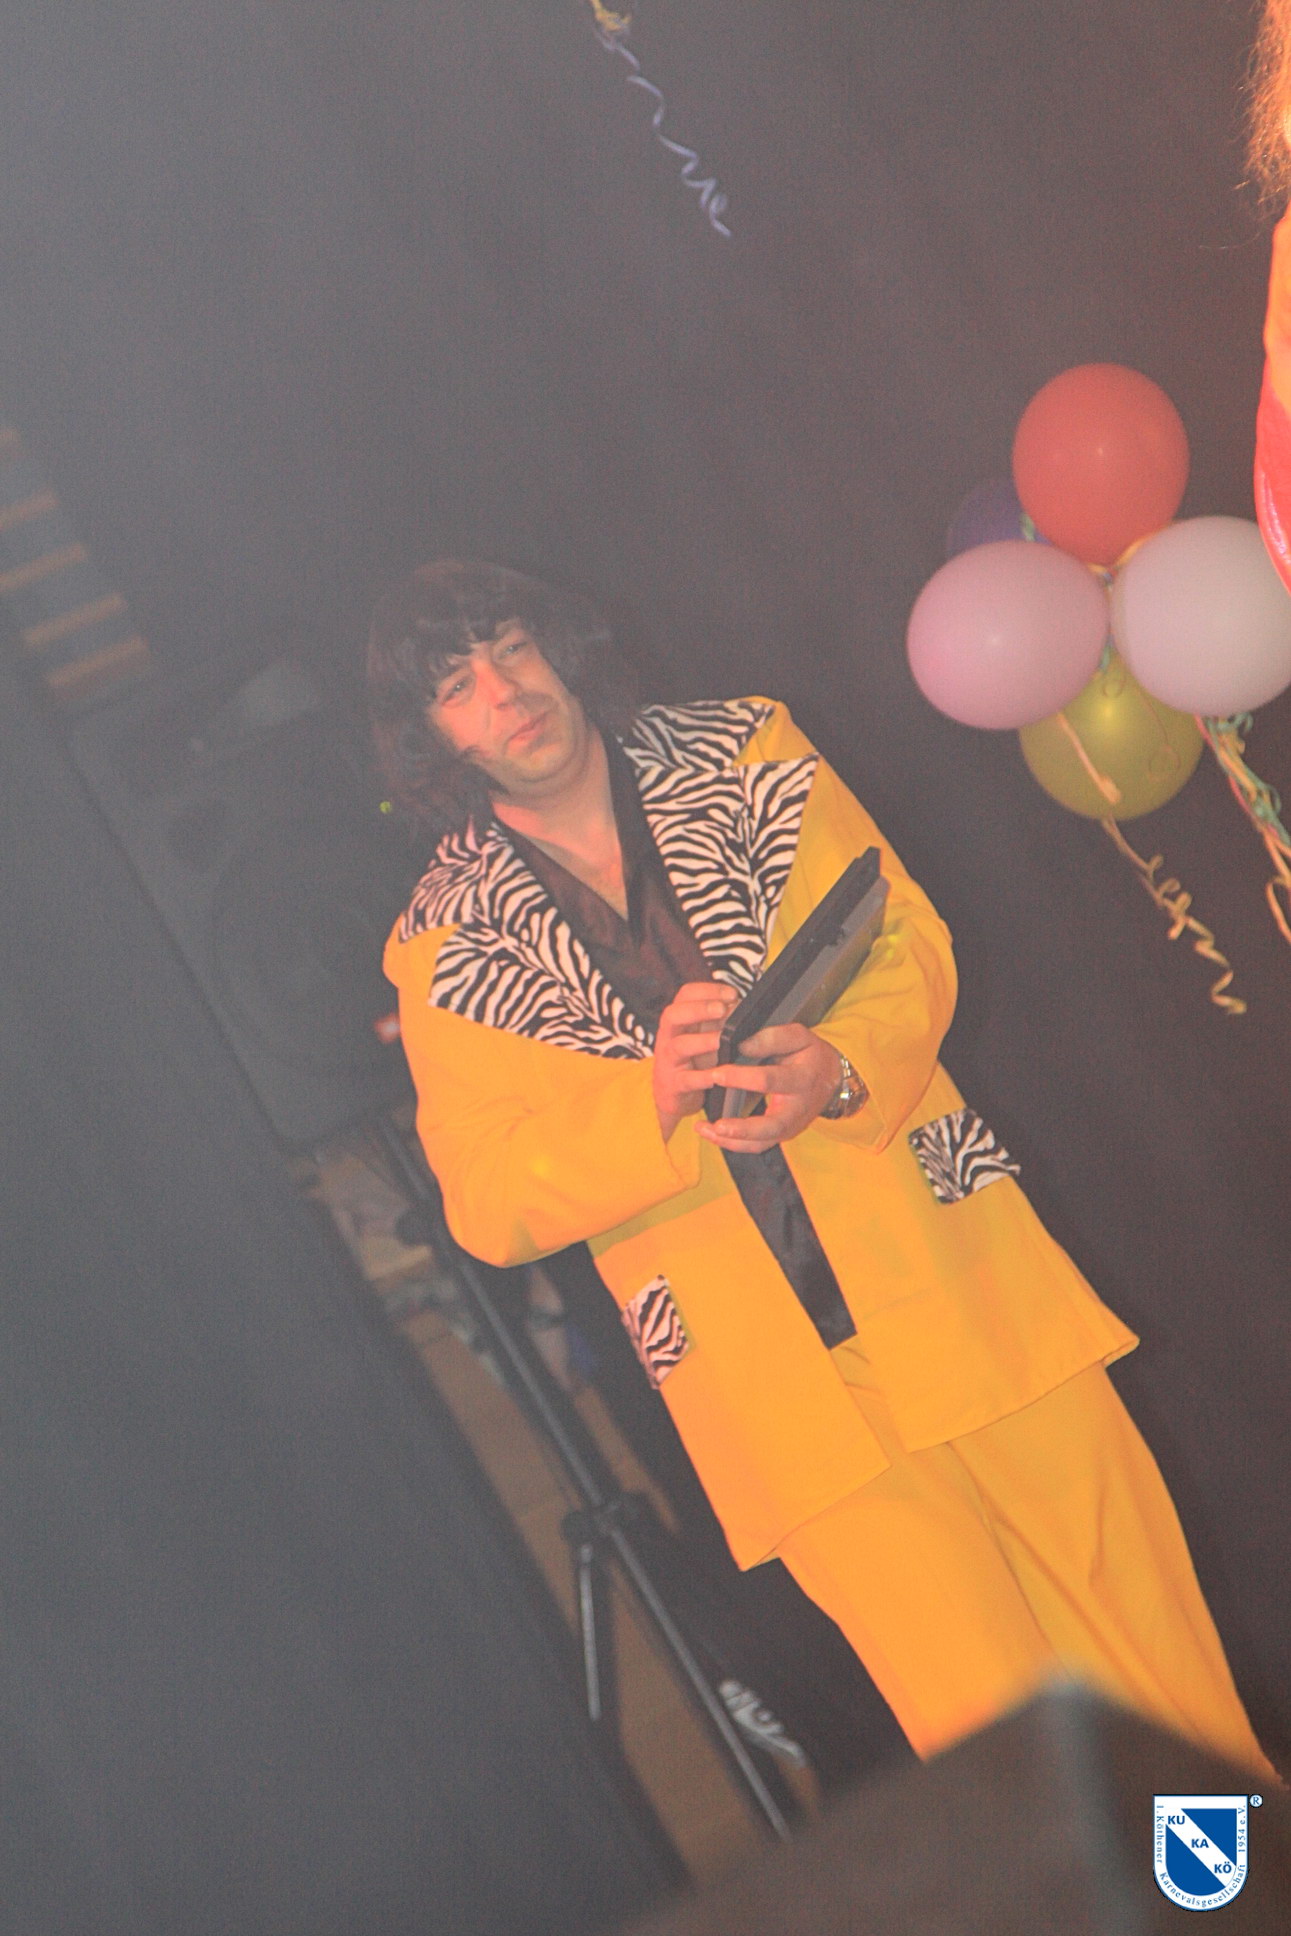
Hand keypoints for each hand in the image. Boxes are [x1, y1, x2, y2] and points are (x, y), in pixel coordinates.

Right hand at [653, 982, 738, 1142]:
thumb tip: (747, 1008)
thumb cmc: (696, 1061)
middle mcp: (669, 1036)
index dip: (708, 990)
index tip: (733, 994)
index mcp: (679, 1020)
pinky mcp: (673, 1085)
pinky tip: (717, 1075)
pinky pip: (686, 1079)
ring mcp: (669, 1061)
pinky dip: (701, 1077)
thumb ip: (721, 1022)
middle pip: (673, 1014)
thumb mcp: (706, 1036)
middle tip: (722, 1009)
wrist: (673, 1095)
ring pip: (679, 1046)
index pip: (686, 995)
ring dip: (702, 1041)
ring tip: (721, 1041)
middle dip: (698, 1009)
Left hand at [696, 1023, 843, 1154]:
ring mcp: (790, 1126)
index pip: (769, 1081)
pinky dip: (733, 1144)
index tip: (716, 1073)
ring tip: (704, 1130)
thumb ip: (771, 1038)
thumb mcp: (798, 1037)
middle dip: (741, 1127)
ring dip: (732, 1141)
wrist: (831, 1079)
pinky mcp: (781, 1135)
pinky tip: (711, 1134)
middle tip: (716, 1124)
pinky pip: (756, 1146)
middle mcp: (797, 1109)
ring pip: (762, 1143)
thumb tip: (741, 1046)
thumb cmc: (809, 1055)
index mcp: (802, 1079)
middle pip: (771, 1126)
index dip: (741, 1078)